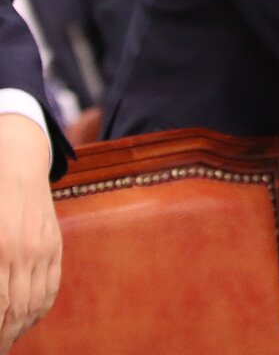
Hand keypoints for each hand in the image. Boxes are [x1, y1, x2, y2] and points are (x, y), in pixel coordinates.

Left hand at [0, 115, 60, 351]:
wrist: (14, 160)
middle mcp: (23, 252)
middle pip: (16, 310)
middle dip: (4, 335)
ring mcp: (43, 248)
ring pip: (36, 303)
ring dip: (20, 327)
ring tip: (8, 339)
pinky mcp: (54, 244)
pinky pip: (52, 286)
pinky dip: (40, 309)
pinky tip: (27, 319)